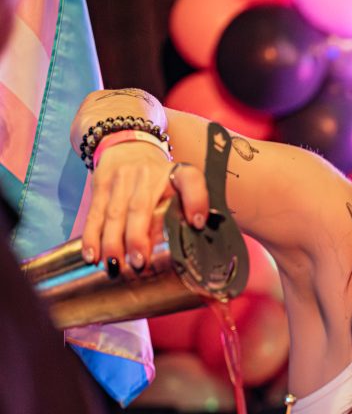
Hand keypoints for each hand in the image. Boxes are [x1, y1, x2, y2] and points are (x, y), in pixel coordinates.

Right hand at [81, 143, 208, 270]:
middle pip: (140, 207)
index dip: (196, 200)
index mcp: (175, 174)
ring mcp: (120, 180)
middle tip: (140, 263)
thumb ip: (195, 201)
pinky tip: (92, 256)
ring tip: (114, 267)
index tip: (197, 223)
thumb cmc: (161, 176)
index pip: (189, 181)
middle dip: (137, 238)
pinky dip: (92, 237)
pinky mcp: (100, 186)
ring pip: (113, 214)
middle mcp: (146, 175)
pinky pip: (94, 214)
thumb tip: (198, 225)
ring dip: (112, 243)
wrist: (128, 146)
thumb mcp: (184, 181)